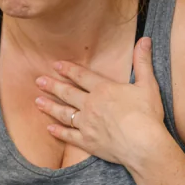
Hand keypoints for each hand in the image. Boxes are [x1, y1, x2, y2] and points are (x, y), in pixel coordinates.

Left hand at [34, 36, 164, 166]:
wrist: (143, 144)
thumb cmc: (146, 114)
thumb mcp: (147, 84)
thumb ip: (142, 62)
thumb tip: (145, 39)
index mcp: (103, 90)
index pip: (82, 76)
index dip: (68, 69)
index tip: (56, 65)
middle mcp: (90, 105)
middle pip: (68, 93)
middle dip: (52, 86)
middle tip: (39, 81)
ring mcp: (87, 124)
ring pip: (64, 113)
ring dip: (50, 106)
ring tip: (37, 101)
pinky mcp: (87, 142)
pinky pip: (69, 136)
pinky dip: (58, 132)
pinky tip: (49, 128)